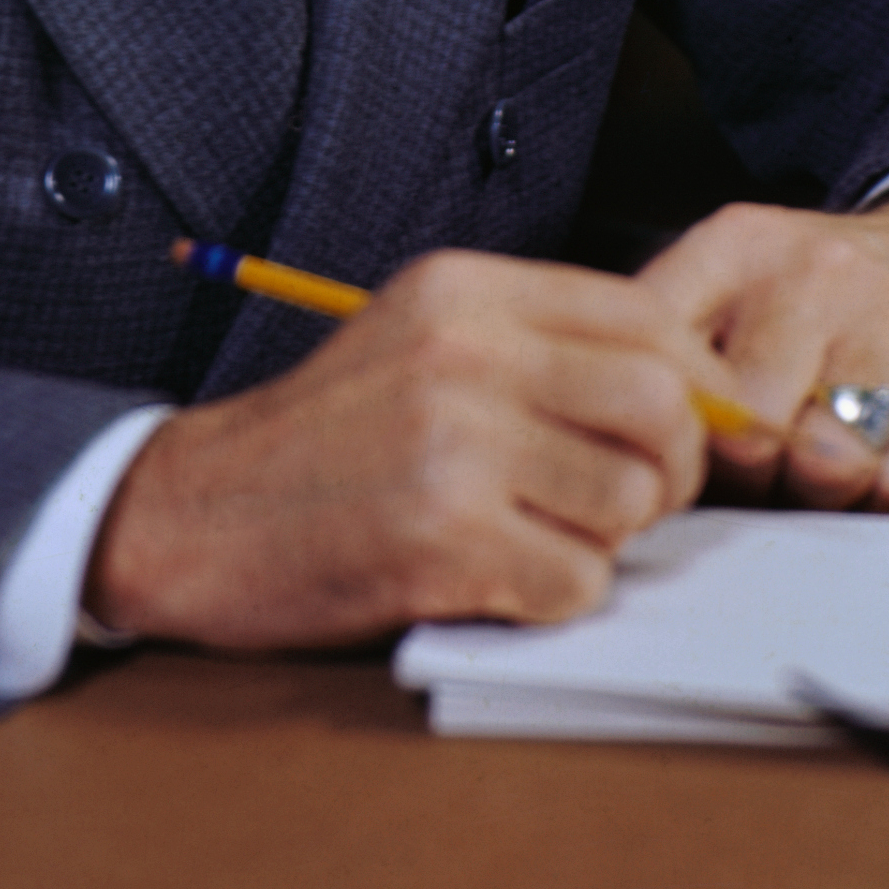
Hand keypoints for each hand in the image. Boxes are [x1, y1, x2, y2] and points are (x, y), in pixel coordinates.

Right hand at [85, 249, 749, 649]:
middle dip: (672, 468)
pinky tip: (494, 578)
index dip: (698, 381)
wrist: (190, 516)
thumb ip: (537, 348)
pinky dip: (553, 596)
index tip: (693, 429)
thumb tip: (687, 389)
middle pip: (661, 403)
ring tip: (535, 537)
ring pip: (630, 499)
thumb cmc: (318, 442)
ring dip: (604, 540)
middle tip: (628, 500)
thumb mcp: (417, 343)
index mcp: (463, 292)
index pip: (646, 314)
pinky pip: (577, 580)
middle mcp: (462, 354)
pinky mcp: (441, 539)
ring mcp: (452, 445)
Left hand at [633, 191, 888, 509]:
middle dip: (747, 475)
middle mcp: (812, 272)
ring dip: (820, 492)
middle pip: (746, 429)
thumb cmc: (827, 299)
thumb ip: (671, 352)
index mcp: (734, 248)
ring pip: (826, 464)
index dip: (659, 428)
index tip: (672, 450)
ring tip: (822, 465)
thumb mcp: (733, 283)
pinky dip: (887, 500)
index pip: (659, 354)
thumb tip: (625, 455)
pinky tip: (884, 462)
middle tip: (762, 469)